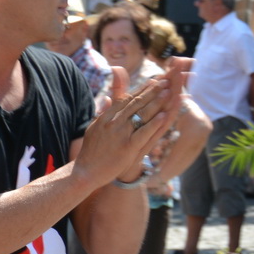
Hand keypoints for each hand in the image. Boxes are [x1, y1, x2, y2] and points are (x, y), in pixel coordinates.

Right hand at [76, 65, 171, 187]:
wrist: (85, 172)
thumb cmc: (90, 152)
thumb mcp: (94, 127)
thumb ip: (103, 112)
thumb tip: (107, 98)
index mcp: (106, 117)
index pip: (126, 99)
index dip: (141, 89)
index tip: (153, 81)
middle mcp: (113, 122)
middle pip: (136, 103)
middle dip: (151, 91)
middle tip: (165, 81)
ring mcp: (121, 134)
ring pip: (142, 115)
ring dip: (156, 102)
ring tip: (168, 91)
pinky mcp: (128, 147)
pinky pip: (144, 133)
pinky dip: (155, 123)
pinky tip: (164, 115)